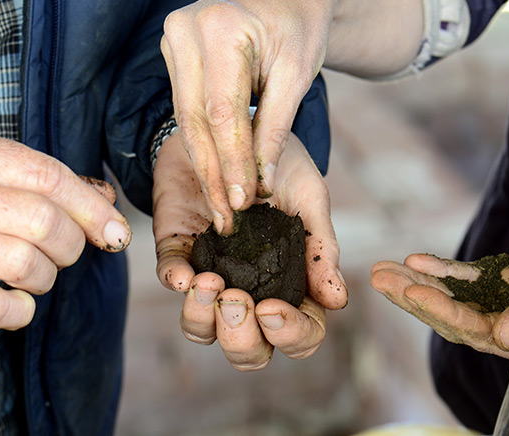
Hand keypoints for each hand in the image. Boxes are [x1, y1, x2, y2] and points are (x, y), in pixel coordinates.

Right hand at [0, 124, 130, 329]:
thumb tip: (103, 199)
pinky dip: (20, 312)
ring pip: (27, 263)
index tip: (114, 231)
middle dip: (71, 246)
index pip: (47, 175)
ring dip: (45, 278)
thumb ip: (27, 179)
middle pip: (45, 222)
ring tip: (30, 277)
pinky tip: (13, 304)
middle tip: (62, 254)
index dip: (91, 207)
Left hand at [152, 130, 345, 370]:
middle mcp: (254, 290)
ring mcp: (214, 275)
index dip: (289, 334)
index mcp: (294, 284)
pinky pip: (171, 279)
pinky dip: (175, 281)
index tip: (270, 308)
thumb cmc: (281, 162)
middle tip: (237, 300)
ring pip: (203, 332)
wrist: (234, 123)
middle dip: (240, 339)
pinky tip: (184, 271)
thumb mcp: (309, 196)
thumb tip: (337, 300)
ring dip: (202, 321)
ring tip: (206, 284)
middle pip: (250, 350)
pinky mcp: (179, 250)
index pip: (301, 333)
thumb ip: (320, 246)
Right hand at [160, 0, 333, 233]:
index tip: (243, 201)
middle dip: (215, 173)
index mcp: (220, 30)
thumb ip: (276, 128)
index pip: (222, 112)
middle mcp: (185, 32)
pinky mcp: (173, 56)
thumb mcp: (297, 75)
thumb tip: (261, 181)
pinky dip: (203, 146)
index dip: (232, 162)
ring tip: (223, 208)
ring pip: (186, 121)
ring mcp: (173, 42)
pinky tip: (216, 178)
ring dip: (206, 166)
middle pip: (196, 121)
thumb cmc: (298, 27)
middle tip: (229, 216)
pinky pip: (186, 111)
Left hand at [370, 242, 508, 358]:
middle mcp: (497, 326)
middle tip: (378, 278)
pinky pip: (461, 278)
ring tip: (380, 270)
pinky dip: (440, 269)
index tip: (414, 291)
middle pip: (445, 314)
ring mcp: (492, 303)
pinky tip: (414, 259)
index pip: (468, 328)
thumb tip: (503, 337)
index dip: (441, 310)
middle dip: (411, 296)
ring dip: (413, 282)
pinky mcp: (493, 282)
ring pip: (446, 296)